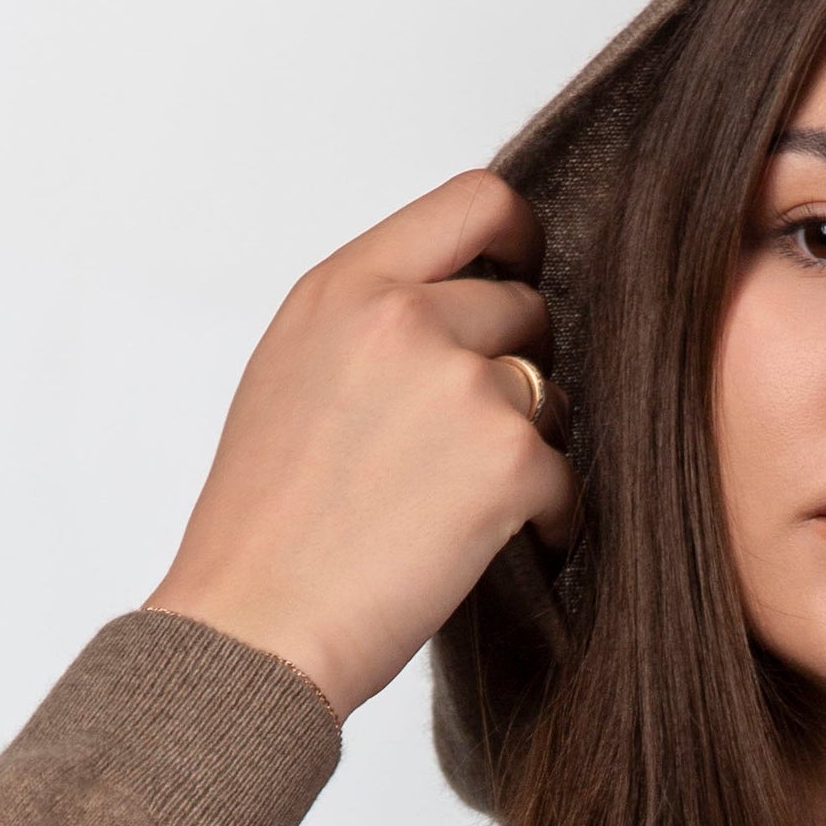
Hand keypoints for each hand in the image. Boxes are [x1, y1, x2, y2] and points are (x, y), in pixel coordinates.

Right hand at [143, 170, 576, 718]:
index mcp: (344, 287)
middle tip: (476, 437)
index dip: (518, 236)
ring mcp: (462, 385)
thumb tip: (452, 308)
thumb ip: (369, 324)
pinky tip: (502, 545)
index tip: (524, 270)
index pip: (474, 201)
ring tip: (468, 502)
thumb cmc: (265, 525)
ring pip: (550, 394)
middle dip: (517, 367)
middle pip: (524, 307)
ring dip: (530, 445)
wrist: (256, 624)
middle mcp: (404, 318)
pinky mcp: (507, 461)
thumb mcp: (292, 375)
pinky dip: (550, 517)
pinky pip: (569, 476)